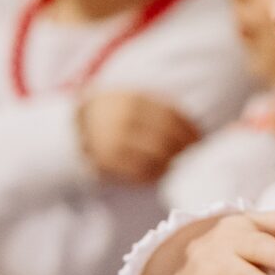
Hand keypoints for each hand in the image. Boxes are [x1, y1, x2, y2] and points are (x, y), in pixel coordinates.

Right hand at [77, 92, 200, 184]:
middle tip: (192, 157)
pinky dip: (156, 175)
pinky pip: (141, 172)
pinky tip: (162, 173)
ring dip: (172, 164)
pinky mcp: (109, 161)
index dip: (190, 131)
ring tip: (179, 165)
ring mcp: (116, 141)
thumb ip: (160, 108)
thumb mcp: (133, 100)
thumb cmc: (114, 113)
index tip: (199, 140)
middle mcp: (126, 119)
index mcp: (134, 100)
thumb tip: (195, 129)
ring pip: (157, 157)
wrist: (75, 127)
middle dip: (184, 150)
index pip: (173, 117)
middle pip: (167, 139)